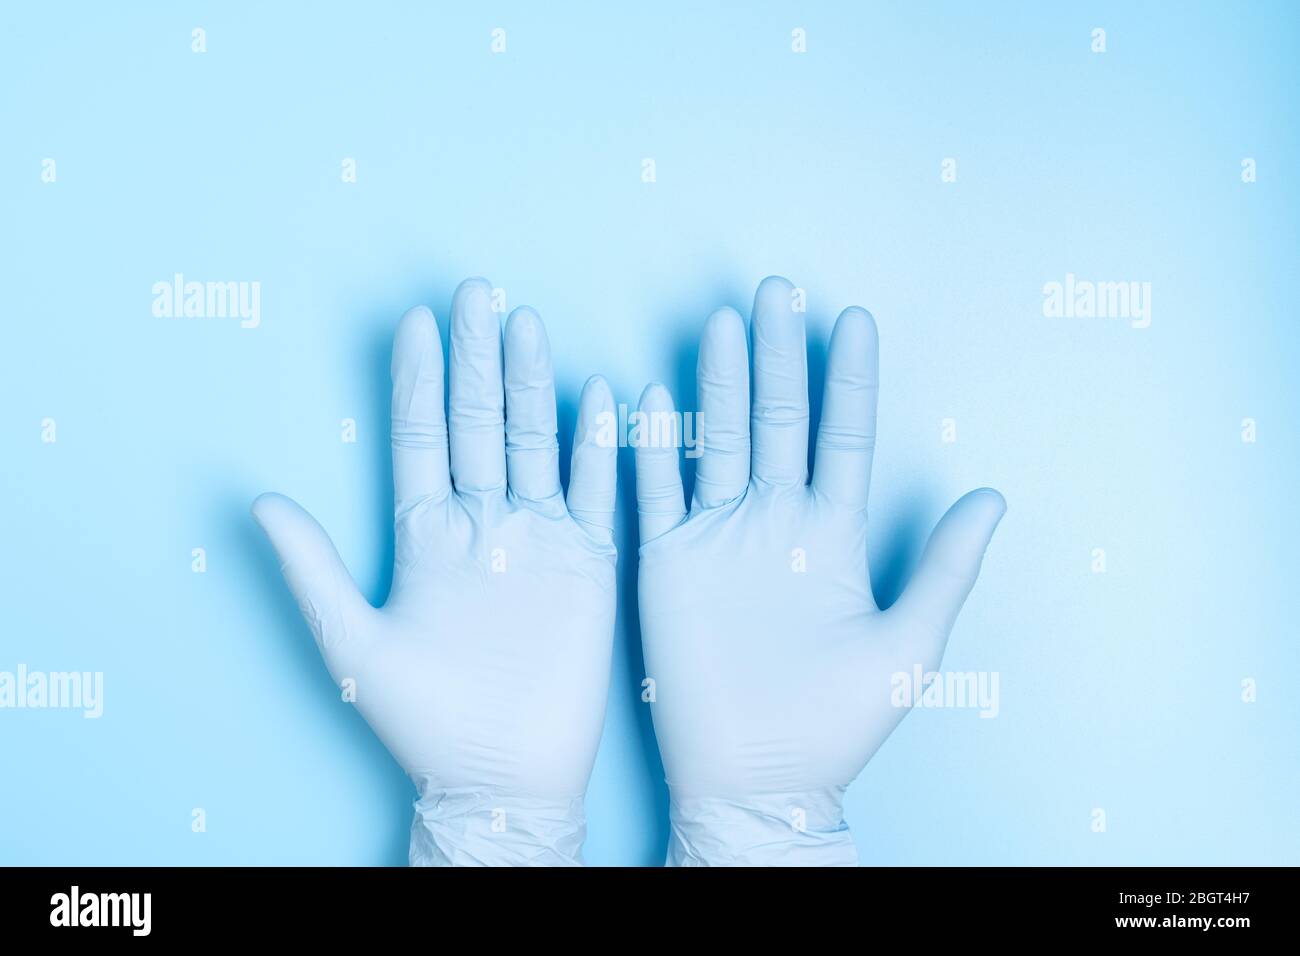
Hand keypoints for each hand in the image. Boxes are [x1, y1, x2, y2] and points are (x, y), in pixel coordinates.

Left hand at [253, 278, 617, 865]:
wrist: (500, 776)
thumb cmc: (421, 720)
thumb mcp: (353, 641)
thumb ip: (311, 568)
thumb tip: (257, 499)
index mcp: (426, 533)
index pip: (422, 435)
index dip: (419, 378)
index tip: (418, 321)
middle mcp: (484, 523)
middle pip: (480, 422)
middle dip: (478, 358)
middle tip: (478, 292)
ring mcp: (540, 538)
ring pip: (538, 442)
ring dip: (534, 385)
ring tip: (529, 325)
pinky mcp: (589, 563)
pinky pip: (600, 491)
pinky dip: (602, 445)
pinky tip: (602, 395)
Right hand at [634, 276, 1004, 865]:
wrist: (758, 779)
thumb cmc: (836, 724)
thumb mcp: (908, 645)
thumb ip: (946, 568)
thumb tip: (995, 496)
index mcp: (831, 535)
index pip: (842, 436)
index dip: (848, 378)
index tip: (853, 318)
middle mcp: (773, 523)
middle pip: (777, 420)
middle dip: (778, 355)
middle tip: (776, 290)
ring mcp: (718, 537)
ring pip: (718, 439)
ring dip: (720, 383)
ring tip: (724, 322)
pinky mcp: (669, 563)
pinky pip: (655, 491)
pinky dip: (652, 446)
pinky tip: (650, 396)